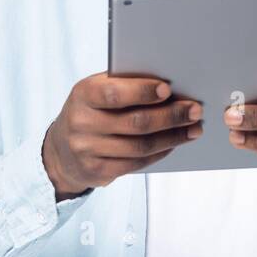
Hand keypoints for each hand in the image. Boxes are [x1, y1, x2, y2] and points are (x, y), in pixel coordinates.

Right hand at [42, 72, 202, 199]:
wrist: (60, 150)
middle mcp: (82, 123)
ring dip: (172, 137)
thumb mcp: (97, 91)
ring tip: (194, 129)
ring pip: (140, 146)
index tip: (168, 89)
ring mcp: (88, 150)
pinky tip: (174, 143)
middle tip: (195, 110)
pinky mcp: (97, 171)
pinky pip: (136, 164)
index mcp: (83, 94)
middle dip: (170, 116)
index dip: (142, 91)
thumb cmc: (91, 110)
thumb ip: (125, 85)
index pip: (114, 93)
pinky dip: (160, 152)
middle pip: (135, 122)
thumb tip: (171, 86)